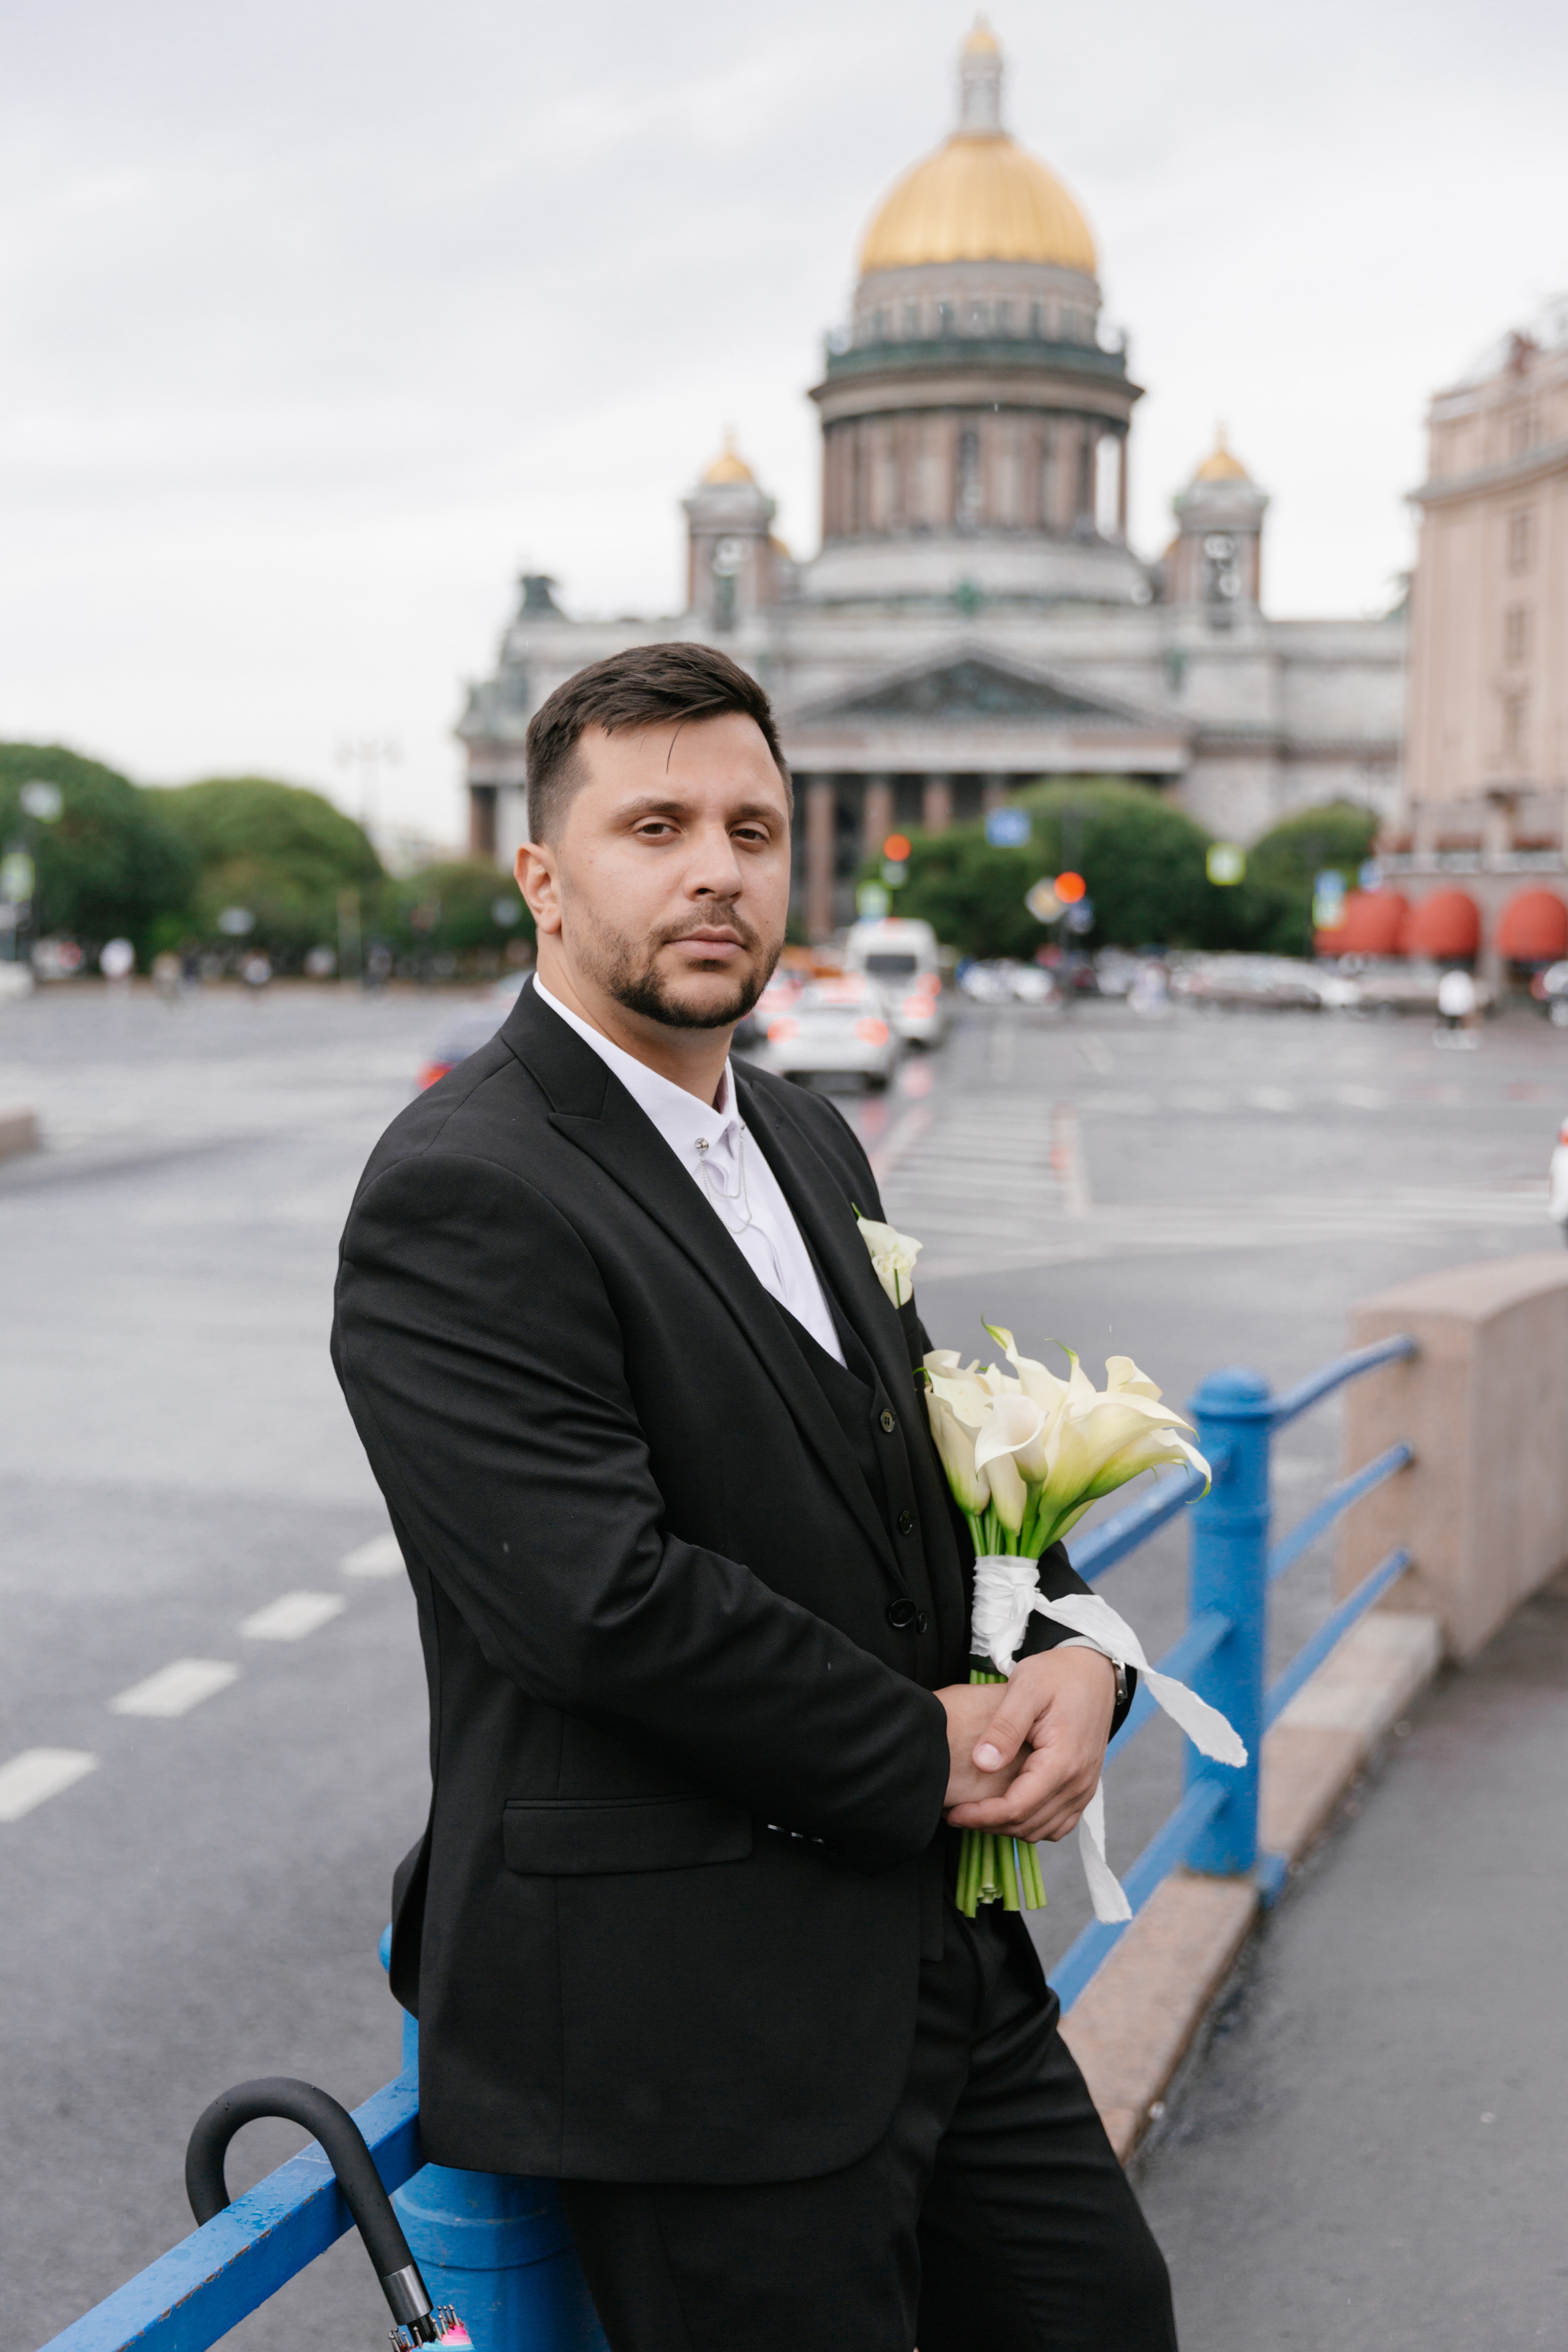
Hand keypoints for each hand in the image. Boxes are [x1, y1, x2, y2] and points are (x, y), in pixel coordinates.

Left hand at [944, 1648, 1116, 1844]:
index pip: (1017, 1808)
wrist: (1093, 1670)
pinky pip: (1058, 1823)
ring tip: (976, 1813)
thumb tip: (982, 1763)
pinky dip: (1032, 1824)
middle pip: (1028, 1825)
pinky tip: (1007, 1809)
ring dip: (1008, 1828)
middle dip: (988, 1824)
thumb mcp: (1026, 1688)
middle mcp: (1078, 1782)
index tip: (953, 1812)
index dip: (981, 1816)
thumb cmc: (1057, 1674)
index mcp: (1063, 1762)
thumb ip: (1004, 1727)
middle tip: (956, 1813)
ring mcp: (1084, 1787)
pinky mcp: (1084, 1786)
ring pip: (1042, 1830)